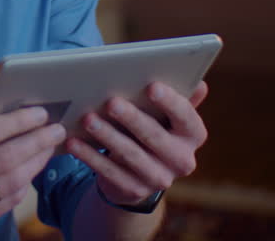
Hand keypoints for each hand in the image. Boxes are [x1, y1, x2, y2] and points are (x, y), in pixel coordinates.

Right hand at [0, 100, 66, 239]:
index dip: (17, 121)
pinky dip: (23, 185)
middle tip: (56, 129)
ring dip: (36, 163)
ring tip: (49, 147)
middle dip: (36, 141)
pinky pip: (6, 203)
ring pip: (10, 182)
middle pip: (5, 157)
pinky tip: (32, 170)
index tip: (39, 113)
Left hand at [66, 81, 208, 206]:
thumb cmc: (153, 129)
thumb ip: (179, 99)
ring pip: (130, 155)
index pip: (187, 117)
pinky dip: (89, 156)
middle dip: (132, 118)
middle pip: (155, 137)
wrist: (141, 173)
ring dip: (107, 136)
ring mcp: (159, 179)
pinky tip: (74, 142)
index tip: (152, 86)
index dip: (171, 102)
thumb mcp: (166, 115)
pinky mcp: (134, 190)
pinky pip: (109, 172)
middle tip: (111, 102)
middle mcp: (182, 160)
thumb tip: (200, 84)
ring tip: (87, 119)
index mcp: (193, 135)